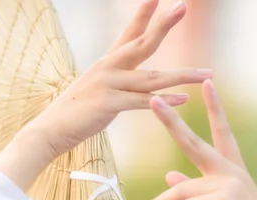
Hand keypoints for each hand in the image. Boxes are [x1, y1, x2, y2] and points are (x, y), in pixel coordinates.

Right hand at [0, 0, 208, 190]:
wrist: (50, 130)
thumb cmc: (73, 113)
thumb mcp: (94, 90)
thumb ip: (114, 83)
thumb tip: (127, 82)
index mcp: (107, 63)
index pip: (129, 33)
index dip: (143, 14)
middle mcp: (109, 68)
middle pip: (143, 43)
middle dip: (164, 25)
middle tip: (182, 6)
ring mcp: (109, 84)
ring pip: (152, 78)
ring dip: (181, 75)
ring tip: (205, 72)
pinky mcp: (108, 104)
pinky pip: (142, 101)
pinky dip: (164, 100)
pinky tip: (183, 98)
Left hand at [135, 80, 256, 199]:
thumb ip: (194, 191)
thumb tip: (170, 176)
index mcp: (235, 172)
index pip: (223, 134)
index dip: (215, 108)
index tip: (207, 83)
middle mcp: (233, 173)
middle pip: (195, 144)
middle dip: (172, 122)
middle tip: (152, 102)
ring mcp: (230, 186)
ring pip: (181, 189)